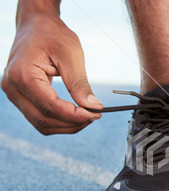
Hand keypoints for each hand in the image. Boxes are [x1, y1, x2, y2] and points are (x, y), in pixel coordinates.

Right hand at [1, 10, 102, 134]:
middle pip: (44, 120)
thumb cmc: (52, 36)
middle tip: (95, 115)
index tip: (96, 113)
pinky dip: (59, 121)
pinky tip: (76, 114)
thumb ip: (80, 84)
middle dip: (72, 123)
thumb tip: (93, 106)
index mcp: (22, 75)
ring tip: (87, 115)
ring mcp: (14, 94)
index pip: (50, 107)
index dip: (75, 115)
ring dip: (67, 125)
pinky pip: (40, 118)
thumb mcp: (71, 55)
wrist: (36, 26)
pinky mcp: (21, 97)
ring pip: (41, 124)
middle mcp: (13, 88)